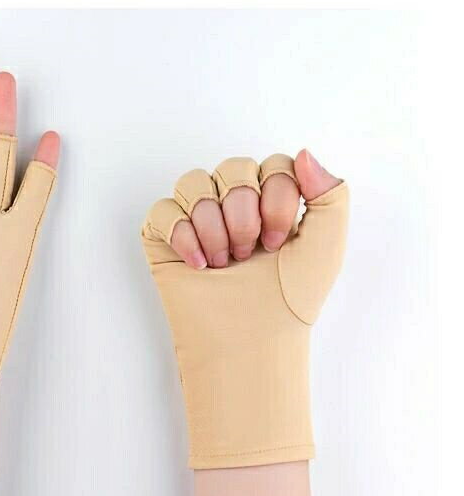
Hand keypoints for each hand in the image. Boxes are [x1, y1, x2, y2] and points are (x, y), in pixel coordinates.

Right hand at [141, 151, 347, 469]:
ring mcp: (196, 217)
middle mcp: (232, 203)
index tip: (280, 241)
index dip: (277, 199)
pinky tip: (199, 265)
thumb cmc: (288, 301)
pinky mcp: (164, 237)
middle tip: (250, 253)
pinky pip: (163, 209)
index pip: (272, 164)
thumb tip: (304, 152)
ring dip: (214, 226)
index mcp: (270, 200)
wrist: (250, 343)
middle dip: (244, 214)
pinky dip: (183, 236)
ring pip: (195, 182)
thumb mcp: (328, 245)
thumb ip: (332, 193)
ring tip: (223, 262)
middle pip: (233, 167)